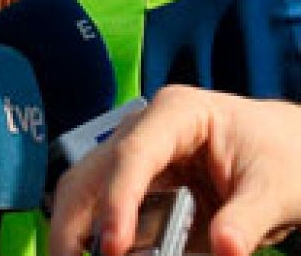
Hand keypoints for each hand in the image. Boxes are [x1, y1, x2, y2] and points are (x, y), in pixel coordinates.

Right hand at [50, 85, 300, 255]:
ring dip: (75, 229)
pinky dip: (95, 234)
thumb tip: (226, 249)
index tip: (114, 246)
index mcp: (177, 113)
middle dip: (74, 221)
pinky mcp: (138, 182)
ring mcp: (135, 153)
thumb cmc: (283, 153)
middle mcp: (144, 129)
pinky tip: (97, 253)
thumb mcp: (278, 188)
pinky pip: (103, 206)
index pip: (132, 156)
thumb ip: (249, 219)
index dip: (116, 201)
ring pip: (83, 189)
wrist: (289, 146)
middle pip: (90, 173)